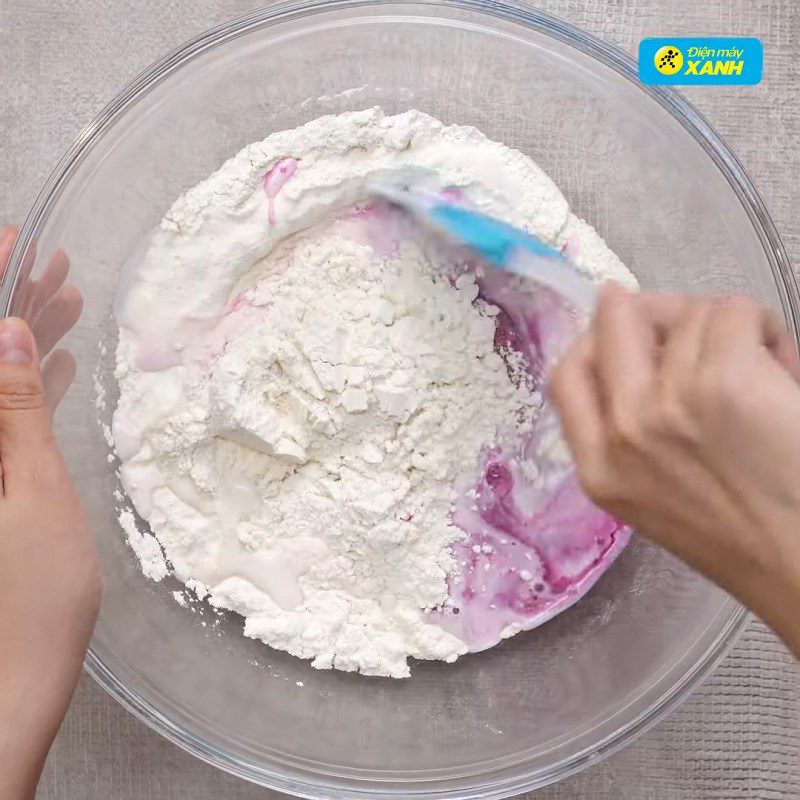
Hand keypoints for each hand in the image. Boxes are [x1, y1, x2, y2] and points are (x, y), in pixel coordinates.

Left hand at [0, 228, 98, 799]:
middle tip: (54, 269)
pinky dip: (29, 390)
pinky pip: (2, 421)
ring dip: (24, 344)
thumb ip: (15, 412)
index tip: (14, 243)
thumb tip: (9, 334)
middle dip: (9, 309)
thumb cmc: (27, 603)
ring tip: (69, 305)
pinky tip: (61, 368)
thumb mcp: (31, 497)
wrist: (9, 687)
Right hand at [551, 284, 799, 656]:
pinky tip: (782, 366)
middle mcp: (623, 431)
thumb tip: (638, 353)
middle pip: (615, 319)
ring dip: (725, 329)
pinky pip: (734, 310)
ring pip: (689, 313)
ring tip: (760, 371)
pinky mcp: (725, 379)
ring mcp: (668, 402)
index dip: (598, 337)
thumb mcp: (648, 498)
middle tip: (698, 327)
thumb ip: (622, 435)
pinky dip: (762, 326)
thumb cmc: (742, 537)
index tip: (627, 324)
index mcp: (599, 468)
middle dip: (657, 309)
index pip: (567, 373)